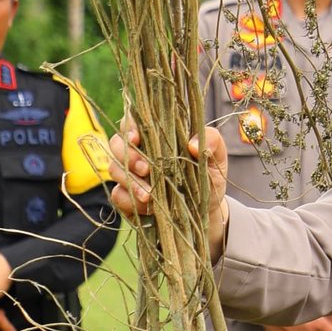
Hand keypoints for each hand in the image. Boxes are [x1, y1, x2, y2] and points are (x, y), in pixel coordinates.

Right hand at [110, 116, 229, 253]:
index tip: (136, 138)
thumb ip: (212, 141)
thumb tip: (192, 144)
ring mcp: (131, 174)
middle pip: (116, 144)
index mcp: (157, 135)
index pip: (133, 121)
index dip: (129, 127)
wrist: (207, 208)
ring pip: (114, 169)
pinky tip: (148, 207)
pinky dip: (130, 200)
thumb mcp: (217, 157)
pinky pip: (117, 195)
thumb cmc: (209, 175)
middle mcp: (139, 152)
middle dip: (128, 156)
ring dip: (130, 181)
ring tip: (149, 195)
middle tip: (146, 169)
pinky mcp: (128, 196)